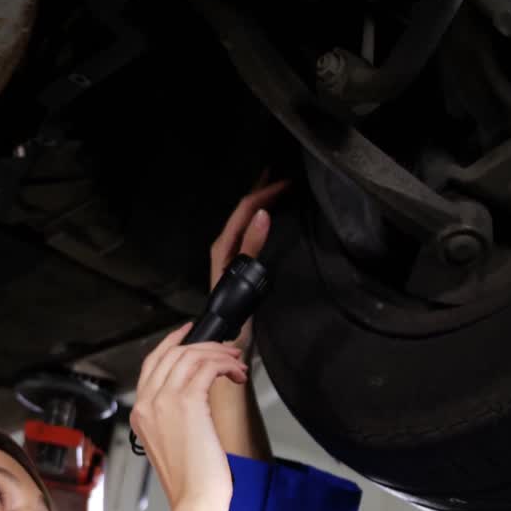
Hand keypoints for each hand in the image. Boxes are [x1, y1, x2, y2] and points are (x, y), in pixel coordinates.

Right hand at [129, 322, 248, 510]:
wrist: (195, 501)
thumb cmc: (191, 481)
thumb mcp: (171, 442)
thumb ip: (173, 415)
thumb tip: (197, 390)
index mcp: (139, 413)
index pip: (152, 364)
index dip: (173, 343)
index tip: (189, 334)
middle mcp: (147, 403)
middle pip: (172, 354)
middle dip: (203, 346)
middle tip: (226, 349)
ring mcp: (163, 401)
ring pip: (191, 356)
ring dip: (218, 354)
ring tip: (236, 363)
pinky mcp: (187, 403)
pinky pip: (206, 368)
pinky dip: (225, 365)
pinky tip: (236, 373)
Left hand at [209, 172, 290, 351]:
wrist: (226, 338)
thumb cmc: (234, 311)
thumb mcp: (244, 275)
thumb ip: (252, 245)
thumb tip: (263, 214)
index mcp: (224, 245)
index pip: (245, 209)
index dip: (264, 193)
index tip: (286, 182)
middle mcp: (225, 245)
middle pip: (243, 210)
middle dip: (261, 189)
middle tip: (282, 172)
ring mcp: (230, 253)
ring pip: (246, 219)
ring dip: (261, 200)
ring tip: (278, 185)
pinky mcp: (238, 261)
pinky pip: (250, 230)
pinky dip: (261, 216)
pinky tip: (272, 214)